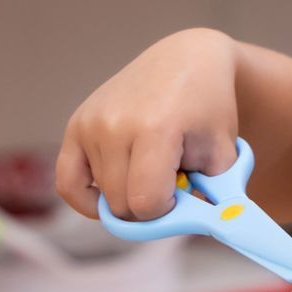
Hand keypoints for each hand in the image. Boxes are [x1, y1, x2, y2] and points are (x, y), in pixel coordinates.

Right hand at [56, 29, 241, 222]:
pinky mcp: (76, 125)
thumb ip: (214, 199)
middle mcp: (115, 124)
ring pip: (101, 198)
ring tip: (149, 166)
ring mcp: (91, 123)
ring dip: (127, 194)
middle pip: (121, 205)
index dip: (168, 212)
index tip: (182, 192)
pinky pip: (67, 183)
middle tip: (170, 182)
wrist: (186, 62)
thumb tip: (201, 229)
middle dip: (149, 207)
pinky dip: (86, 199)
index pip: (146, 204)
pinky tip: (108, 195)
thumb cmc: (208, 111)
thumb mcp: (224, 155)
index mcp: (155, 128)